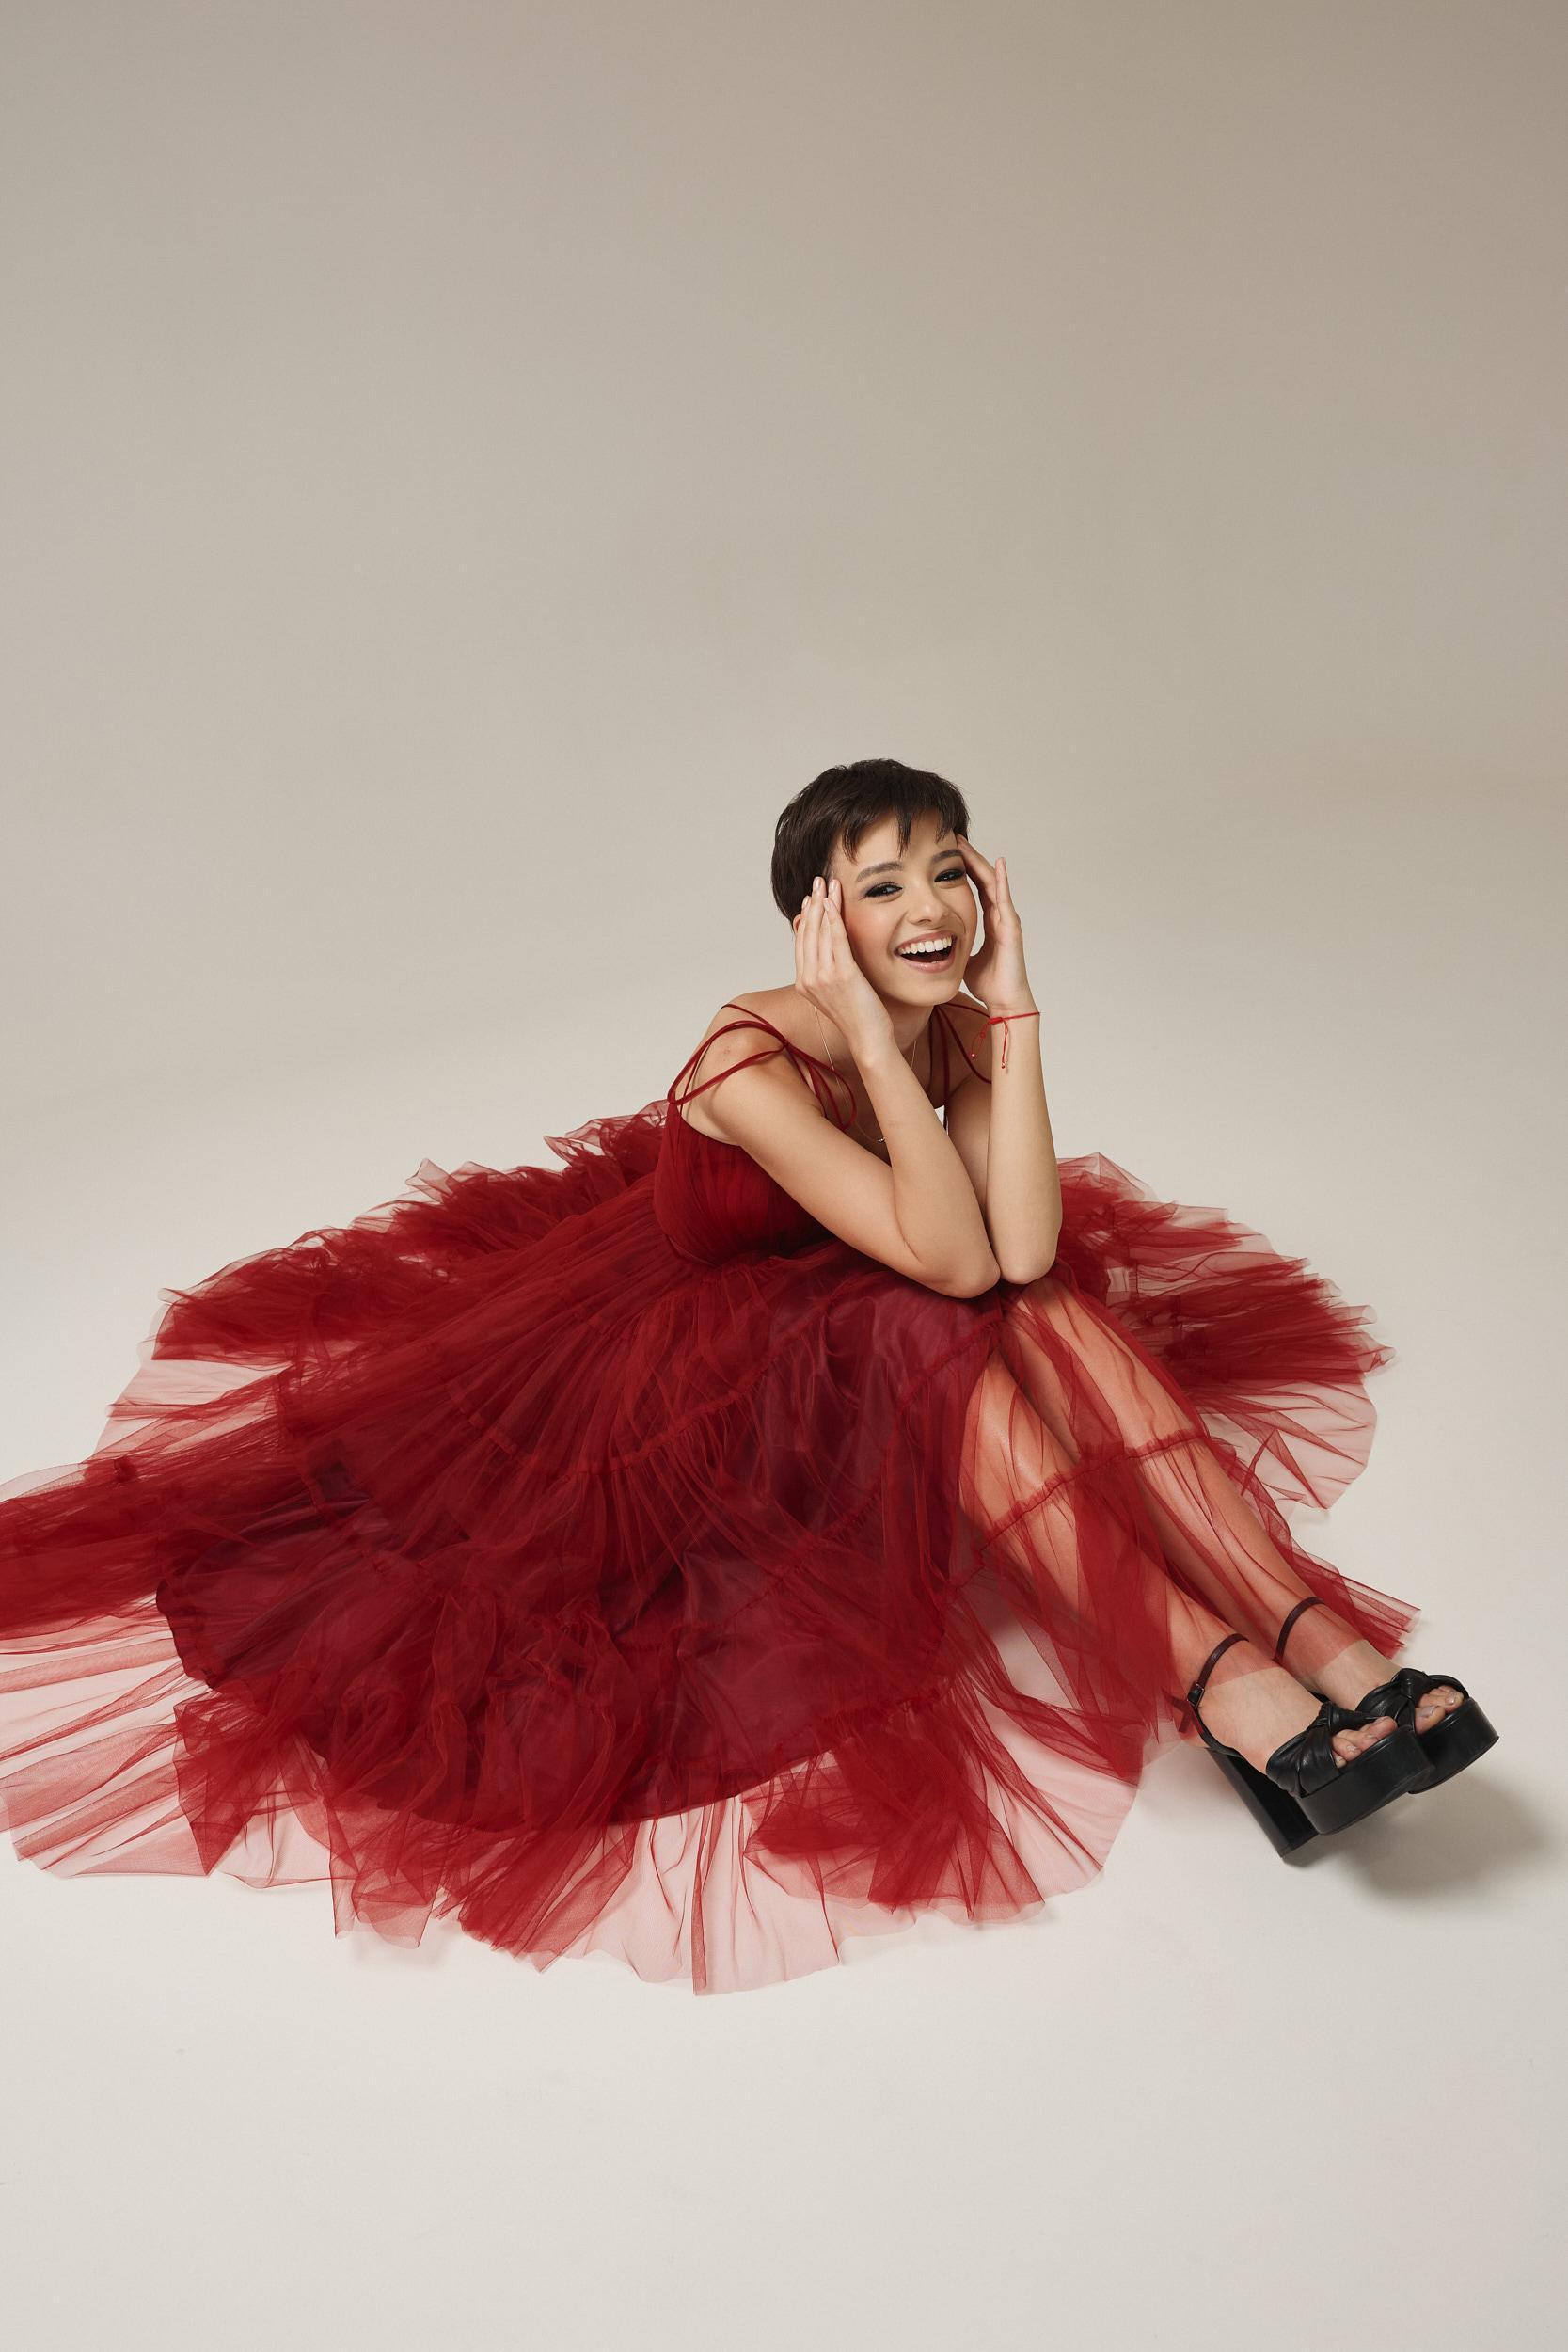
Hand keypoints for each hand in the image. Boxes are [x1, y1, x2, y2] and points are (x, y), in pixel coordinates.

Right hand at [792, 875, 895, 1056]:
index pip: (801, 942)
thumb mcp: (837, 990)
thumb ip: (828, 968)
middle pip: (807, 932)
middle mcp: (808, 979)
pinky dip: (833, 919)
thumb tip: (827, 944)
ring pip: (820, 932)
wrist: (868, 1038)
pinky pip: (835, 940)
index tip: (811, 898)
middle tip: (818, 881)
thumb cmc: (858, 1015)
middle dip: (812, 903)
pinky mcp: (843, 975)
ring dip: (823, 904)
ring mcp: (823, 978)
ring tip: (828, 884)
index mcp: (803, 983)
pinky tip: (832, 903)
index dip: (806, 916)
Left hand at [953, 838, 1034, 1012]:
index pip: (974, 887)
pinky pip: (1005, 899)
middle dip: (969, 858)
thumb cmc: (989, 983)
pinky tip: (997, 864)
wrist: (1005, 1001)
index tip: (947, 852)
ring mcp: (1007, 919)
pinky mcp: (1011, 928)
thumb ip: (955, 947)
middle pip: (983, 879)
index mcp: (988, 921)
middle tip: (953, 837)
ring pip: (993, 883)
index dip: (962, 869)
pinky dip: (1002, 881)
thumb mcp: (963, 958)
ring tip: (965, 843)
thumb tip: (936, 944)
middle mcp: (999, 916)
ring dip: (979, 862)